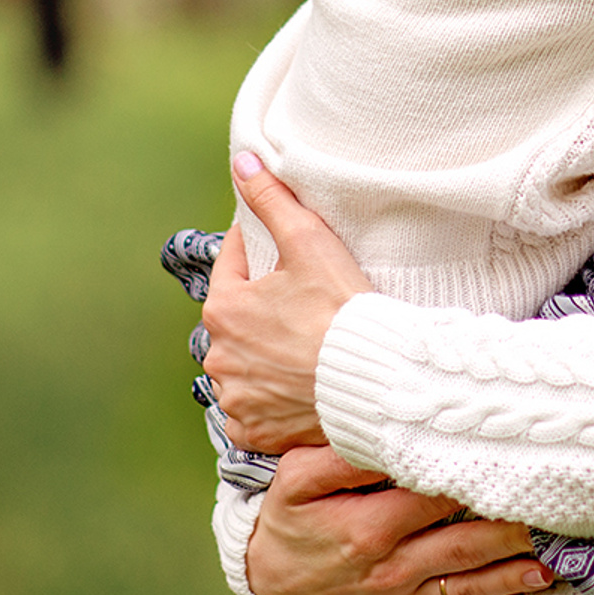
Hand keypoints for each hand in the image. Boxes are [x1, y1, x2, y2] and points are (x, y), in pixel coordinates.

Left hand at [202, 152, 373, 452]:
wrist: (375, 378)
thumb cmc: (342, 307)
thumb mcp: (309, 241)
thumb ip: (272, 200)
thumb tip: (243, 163)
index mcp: (224, 307)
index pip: (232, 265)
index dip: (260, 250)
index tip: (285, 251)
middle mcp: (218, 356)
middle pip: (237, 319)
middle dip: (261, 308)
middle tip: (302, 301)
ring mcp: (235, 398)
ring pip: (243, 365)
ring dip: (263, 355)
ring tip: (302, 344)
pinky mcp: (254, 431)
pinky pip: (253, 409)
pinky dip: (269, 397)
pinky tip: (297, 383)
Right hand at [248, 445, 554, 594]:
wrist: (269, 577)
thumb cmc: (289, 516)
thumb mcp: (297, 479)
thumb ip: (340, 459)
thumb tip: (386, 438)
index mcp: (370, 526)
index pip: (435, 498)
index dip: (476, 480)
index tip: (516, 462)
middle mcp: (391, 566)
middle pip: (463, 544)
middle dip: (512, 530)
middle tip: (557, 514)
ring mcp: (400, 593)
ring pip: (466, 582)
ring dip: (513, 573)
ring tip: (555, 564)